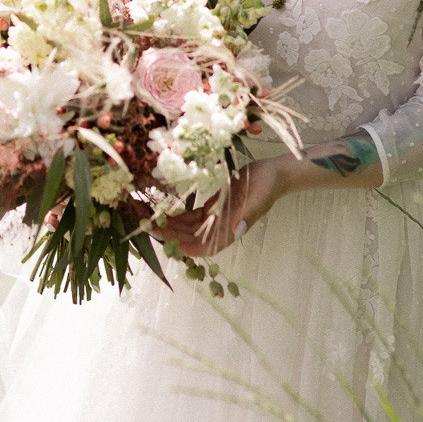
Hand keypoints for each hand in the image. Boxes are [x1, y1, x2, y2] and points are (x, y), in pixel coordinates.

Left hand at [152, 157, 285, 257]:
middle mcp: (222, 228)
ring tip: (151, 220)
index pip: (206, 247)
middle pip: (192, 239)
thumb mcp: (259, 198)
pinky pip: (192, 217)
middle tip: (149, 227)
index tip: (169, 242)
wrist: (274, 174)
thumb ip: (247, 215)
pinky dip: (179, 216)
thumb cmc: (268, 186)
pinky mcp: (214, 207)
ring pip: (189, 229)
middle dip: (171, 236)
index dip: (187, 247)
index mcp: (232, 229)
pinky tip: (165, 212)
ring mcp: (217, 218)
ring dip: (171, 227)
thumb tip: (236, 230)